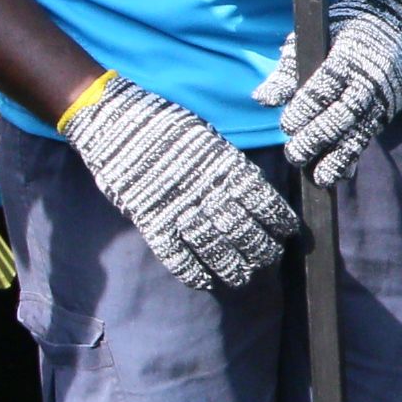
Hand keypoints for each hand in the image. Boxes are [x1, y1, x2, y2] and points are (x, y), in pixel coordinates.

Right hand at [63, 78, 301, 288]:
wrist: (114, 120)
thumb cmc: (163, 124)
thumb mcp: (207, 137)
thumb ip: (226, 165)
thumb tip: (245, 189)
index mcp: (225, 167)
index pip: (262, 201)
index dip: (278, 220)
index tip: (288, 232)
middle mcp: (208, 192)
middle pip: (243, 230)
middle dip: (260, 249)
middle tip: (268, 259)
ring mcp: (179, 209)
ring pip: (215, 248)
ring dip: (232, 267)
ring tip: (242, 276)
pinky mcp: (151, 222)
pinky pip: (176, 256)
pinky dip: (191, 273)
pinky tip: (204, 282)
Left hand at [254, 0, 401, 187]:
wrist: (387, 20)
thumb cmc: (338, 30)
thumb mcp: (309, 40)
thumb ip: (286, 71)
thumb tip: (263, 100)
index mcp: (347, 56)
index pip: (323, 87)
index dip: (305, 109)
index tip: (287, 124)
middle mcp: (369, 78)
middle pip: (342, 114)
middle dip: (317, 137)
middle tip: (294, 154)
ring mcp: (382, 95)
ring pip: (359, 130)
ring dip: (339, 156)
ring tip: (320, 178)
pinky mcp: (389, 108)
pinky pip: (370, 135)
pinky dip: (354, 155)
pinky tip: (340, 173)